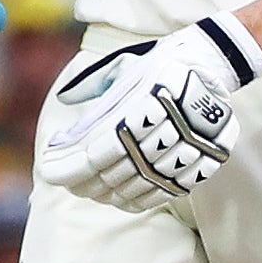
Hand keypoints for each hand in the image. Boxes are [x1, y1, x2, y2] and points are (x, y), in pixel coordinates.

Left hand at [39, 24, 245, 211]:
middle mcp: (168, 129)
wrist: (213, 64)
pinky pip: (163, 193)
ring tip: (89, 188)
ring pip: (137, 187)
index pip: (98, 151)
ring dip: (106, 193)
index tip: (48, 169)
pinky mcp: (202, 161)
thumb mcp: (124, 65)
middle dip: (82, 182)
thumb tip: (64, 101)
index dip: (69, 167)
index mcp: (146, 103)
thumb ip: (92, 84)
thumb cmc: (161, 64)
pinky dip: (137, 199)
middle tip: (66, 179)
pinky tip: (119, 196)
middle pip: (114, 173)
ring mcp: (188, 148)